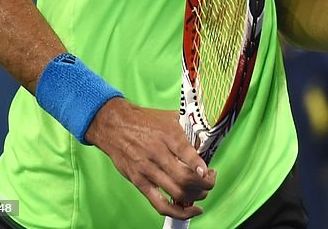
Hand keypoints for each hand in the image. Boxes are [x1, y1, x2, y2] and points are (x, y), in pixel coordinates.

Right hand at [84, 97, 215, 218]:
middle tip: (211, 181)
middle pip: (184, 177)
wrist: (116, 126)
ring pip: (175, 192)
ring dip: (194, 196)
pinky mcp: (139, 182)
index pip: (186, 152)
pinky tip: (189, 210)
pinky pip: (159, 203)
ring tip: (202, 192)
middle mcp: (158, 153)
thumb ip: (189, 127)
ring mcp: (147, 170)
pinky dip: (176, 210)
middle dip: (204, 184)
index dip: (200, 166)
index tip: (209, 171)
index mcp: (168, 135)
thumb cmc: (146, 120)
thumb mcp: (171, 117)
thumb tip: (208, 138)